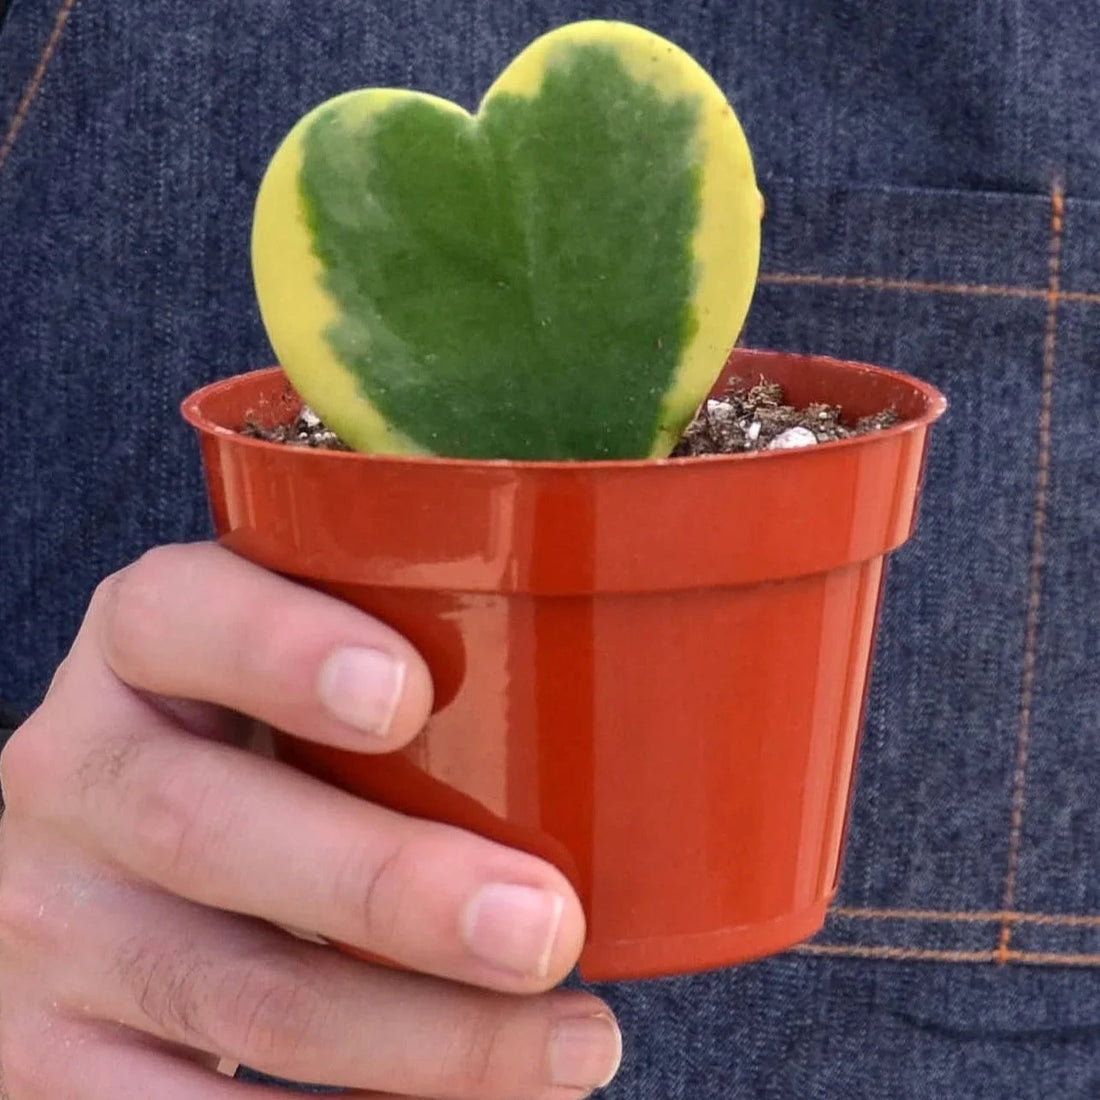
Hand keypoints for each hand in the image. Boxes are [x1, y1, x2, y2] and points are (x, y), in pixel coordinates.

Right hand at [0, 543, 619, 1098]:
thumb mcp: (304, 673)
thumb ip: (413, 661)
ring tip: (572, 1046)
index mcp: (146, 645)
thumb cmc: (272, 742)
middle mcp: (76, 769)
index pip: (180, 612)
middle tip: (548, 927)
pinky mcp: (44, 1054)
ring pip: (231, 994)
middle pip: (206, 826)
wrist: (112, 863)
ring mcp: (48, 921)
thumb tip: (663, 709)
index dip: (280, 648)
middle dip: (389, 887)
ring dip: (417, 1040)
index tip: (412, 697)